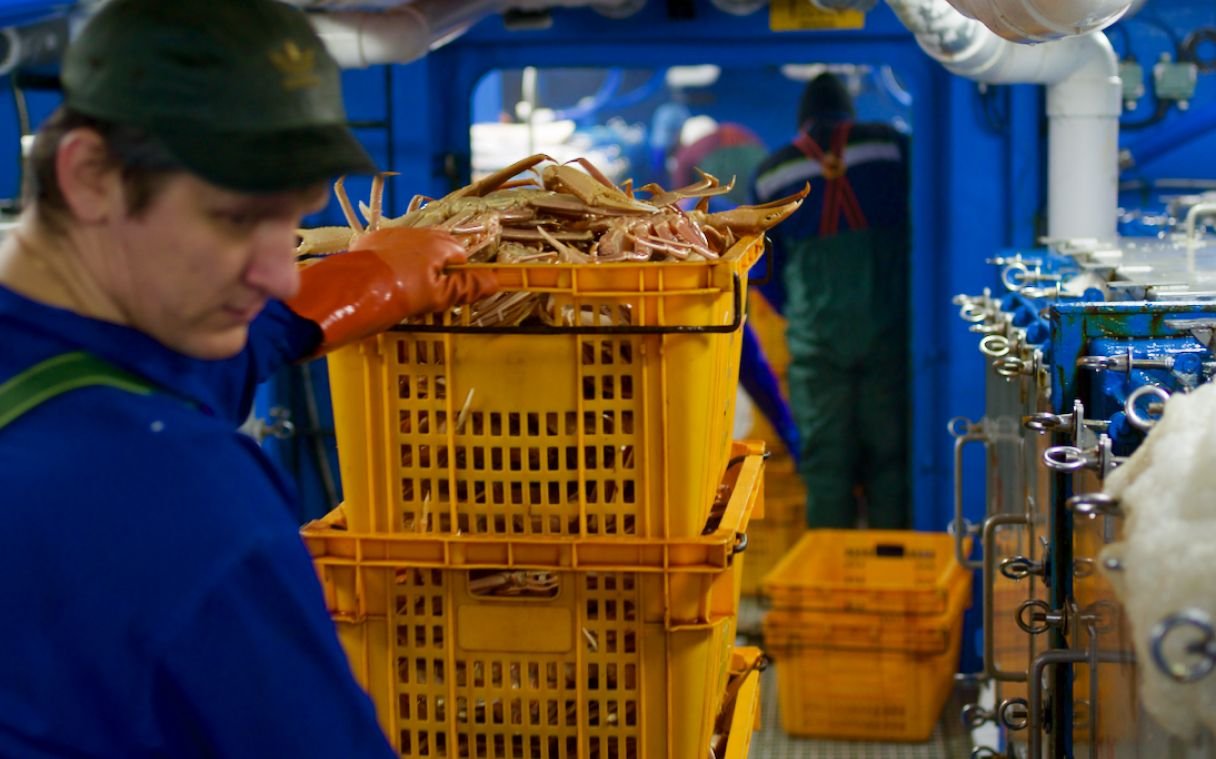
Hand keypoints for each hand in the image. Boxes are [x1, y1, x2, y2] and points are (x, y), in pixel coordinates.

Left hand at [287, 227, 499, 354]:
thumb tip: (496, 281)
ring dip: (414, 265)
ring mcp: (391, 234)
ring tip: (404, 290)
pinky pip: (389, 249)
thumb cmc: (399, 294)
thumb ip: (467, 287)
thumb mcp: (438, 297)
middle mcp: (417, 232)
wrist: (350, 290)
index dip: (457, 275)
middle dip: (437, 268)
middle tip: (427, 295)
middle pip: (437, 248)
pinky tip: (384, 281)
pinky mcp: (369, 241)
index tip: (448, 294)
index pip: (461, 255)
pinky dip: (392, 263)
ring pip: (413, 248)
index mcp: (438, 243)